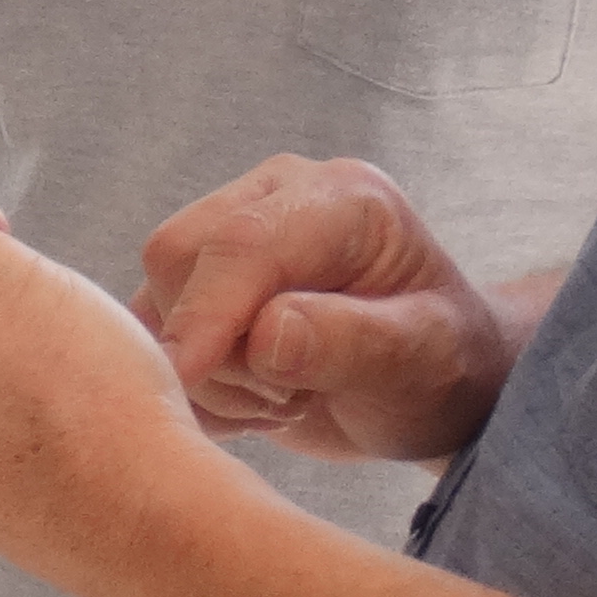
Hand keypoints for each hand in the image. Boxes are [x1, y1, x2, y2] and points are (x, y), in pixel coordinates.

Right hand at [135, 156, 525, 464]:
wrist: (432, 387)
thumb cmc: (442, 368)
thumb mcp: (424, 359)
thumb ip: (354, 341)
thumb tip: (265, 335)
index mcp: (338, 197)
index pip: (243, 241)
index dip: (207, 309)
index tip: (184, 373)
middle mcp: (274, 198)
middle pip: (179, 258)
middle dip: (217, 347)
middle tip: (291, 396)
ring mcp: (229, 236)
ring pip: (156, 299)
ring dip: (207, 373)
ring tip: (285, 398)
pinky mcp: (200, 283)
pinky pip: (154, 332)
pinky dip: (194, 383)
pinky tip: (256, 398)